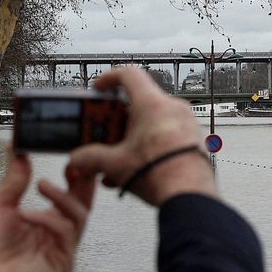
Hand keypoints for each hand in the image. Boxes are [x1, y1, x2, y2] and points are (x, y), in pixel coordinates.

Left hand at [0, 154, 94, 271]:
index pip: (72, 194)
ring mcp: (63, 248)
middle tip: (75, 164)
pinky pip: (66, 234)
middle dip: (83, 182)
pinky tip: (29, 215)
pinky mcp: (63, 263)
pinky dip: (49, 220)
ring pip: (79, 215)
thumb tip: (18, 149)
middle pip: (84, 203)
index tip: (72, 158)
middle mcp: (58, 233)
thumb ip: (14, 178)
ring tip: (40, 185)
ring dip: (61, 197)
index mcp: (47, 219)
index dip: (76, 176)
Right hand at [68, 66, 216, 205]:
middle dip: (117, 121)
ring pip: (152, 123)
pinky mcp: (194, 140)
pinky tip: (135, 171)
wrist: (191, 197)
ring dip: (132, 139)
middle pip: (138, 104)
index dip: (109, 79)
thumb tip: (77, 159)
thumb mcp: (115, 164)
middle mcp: (172, 108)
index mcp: (152, 104)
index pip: (129, 75)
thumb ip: (90, 158)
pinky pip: (166, 136)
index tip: (99, 89)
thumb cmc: (159, 174)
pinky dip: (149, 147)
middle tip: (104, 136)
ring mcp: (186, 124)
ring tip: (117, 162)